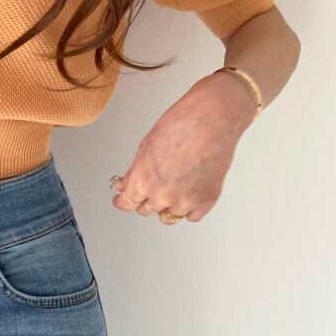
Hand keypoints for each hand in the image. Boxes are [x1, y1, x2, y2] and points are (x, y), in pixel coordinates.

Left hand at [111, 71, 257, 223]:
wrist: (212, 119)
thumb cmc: (181, 126)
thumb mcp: (145, 147)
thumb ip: (133, 172)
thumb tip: (123, 185)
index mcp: (143, 182)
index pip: (126, 204)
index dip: (123, 201)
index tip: (122, 201)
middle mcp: (162, 196)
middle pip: (146, 210)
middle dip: (146, 199)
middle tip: (155, 183)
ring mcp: (185, 201)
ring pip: (169, 215)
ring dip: (169, 204)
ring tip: (176, 181)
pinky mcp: (206, 202)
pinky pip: (191, 215)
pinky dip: (190, 206)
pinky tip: (190, 188)